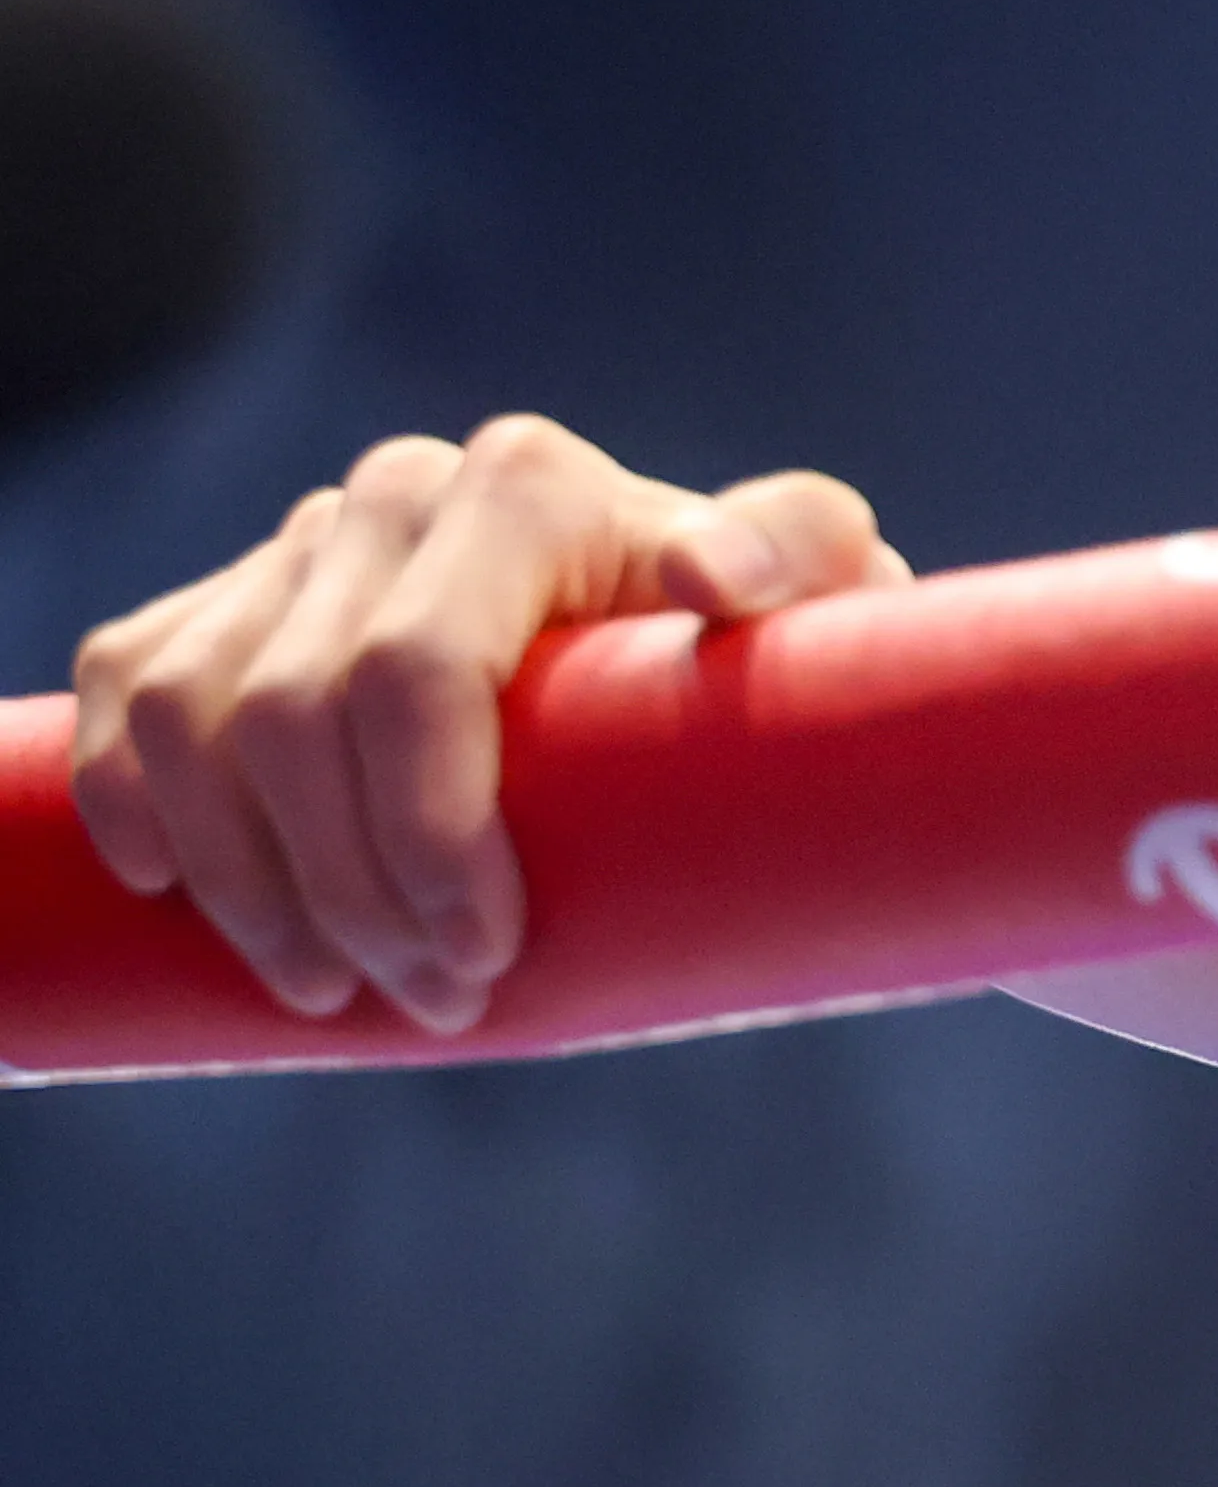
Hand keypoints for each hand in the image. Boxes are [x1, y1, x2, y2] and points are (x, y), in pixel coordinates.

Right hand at [67, 417, 902, 1033]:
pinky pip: (130, 697)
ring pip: (193, 723)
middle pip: (294, 716)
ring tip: (332, 987)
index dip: (423, 831)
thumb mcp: (818, 589)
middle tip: (435, 1002)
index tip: (486, 956)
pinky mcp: (221, 606)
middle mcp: (398, 495)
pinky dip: (133, 799)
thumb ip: (800, 554)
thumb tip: (713, 581)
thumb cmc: (768, 639)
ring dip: (242, 881)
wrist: (687, 649)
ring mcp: (298, 548)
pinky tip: (176, 888)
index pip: (413, 671)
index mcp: (524, 484)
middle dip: (348, 888)